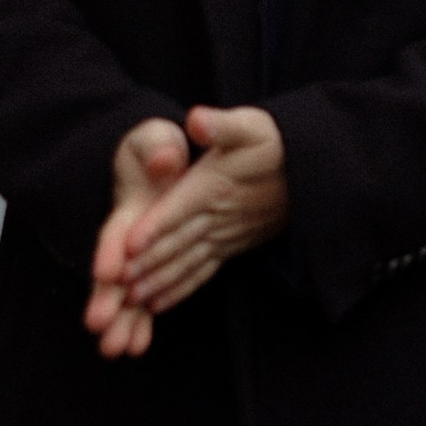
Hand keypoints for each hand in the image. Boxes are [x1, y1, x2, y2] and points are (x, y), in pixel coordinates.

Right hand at [86, 118, 191, 358]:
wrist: (161, 157)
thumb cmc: (158, 146)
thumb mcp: (158, 138)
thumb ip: (160, 148)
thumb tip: (165, 159)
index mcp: (130, 204)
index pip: (118, 230)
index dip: (111, 250)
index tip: (108, 272)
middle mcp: (128, 235)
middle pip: (113, 270)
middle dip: (105, 298)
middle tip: (99, 326)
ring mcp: (136, 254)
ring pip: (125, 292)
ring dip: (120, 320)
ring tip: (114, 350)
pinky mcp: (148, 265)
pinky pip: (143, 298)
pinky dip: (139, 321)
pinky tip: (137, 346)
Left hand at [90, 104, 289, 355]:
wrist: (307, 170)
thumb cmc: (272, 143)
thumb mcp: (250, 125)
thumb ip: (221, 126)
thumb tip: (196, 120)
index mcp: (215, 184)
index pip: (179, 208)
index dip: (154, 226)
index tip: (128, 244)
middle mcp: (219, 215)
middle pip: (178, 242)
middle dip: (148, 264)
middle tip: (118, 284)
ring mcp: (225, 235)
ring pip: (188, 262)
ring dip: (160, 281)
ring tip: (133, 299)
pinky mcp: (231, 246)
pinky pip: (203, 272)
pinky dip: (181, 288)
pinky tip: (158, 305)